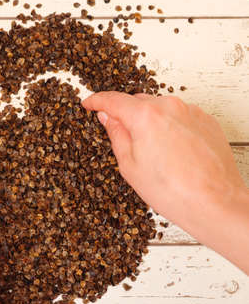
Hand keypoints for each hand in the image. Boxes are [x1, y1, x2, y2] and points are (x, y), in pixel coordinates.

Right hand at [83, 92, 248, 273]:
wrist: (214, 203)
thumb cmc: (173, 190)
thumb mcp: (129, 165)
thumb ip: (116, 135)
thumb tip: (108, 118)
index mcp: (146, 116)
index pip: (113, 100)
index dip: (97, 101)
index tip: (89, 103)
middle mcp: (170, 107)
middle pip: (137, 102)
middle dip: (125, 115)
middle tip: (121, 136)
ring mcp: (191, 112)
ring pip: (160, 108)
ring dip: (149, 121)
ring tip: (152, 151)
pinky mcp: (206, 121)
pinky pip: (180, 116)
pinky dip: (170, 126)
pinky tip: (171, 150)